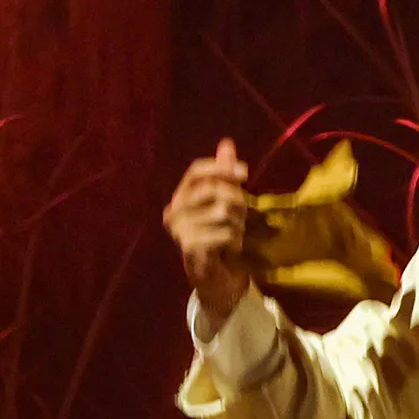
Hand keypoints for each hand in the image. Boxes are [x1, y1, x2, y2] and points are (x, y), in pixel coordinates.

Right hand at [163, 138, 251, 327]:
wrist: (216, 275)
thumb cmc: (220, 234)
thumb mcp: (225, 201)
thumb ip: (224, 173)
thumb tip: (226, 143)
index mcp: (180, 195)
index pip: (195, 171)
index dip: (220, 168)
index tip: (245, 172)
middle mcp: (173, 210)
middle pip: (214, 190)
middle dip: (237, 202)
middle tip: (242, 216)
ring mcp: (179, 230)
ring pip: (222, 212)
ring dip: (238, 225)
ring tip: (234, 235)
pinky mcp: (189, 247)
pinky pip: (224, 233)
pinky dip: (234, 241)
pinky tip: (230, 249)